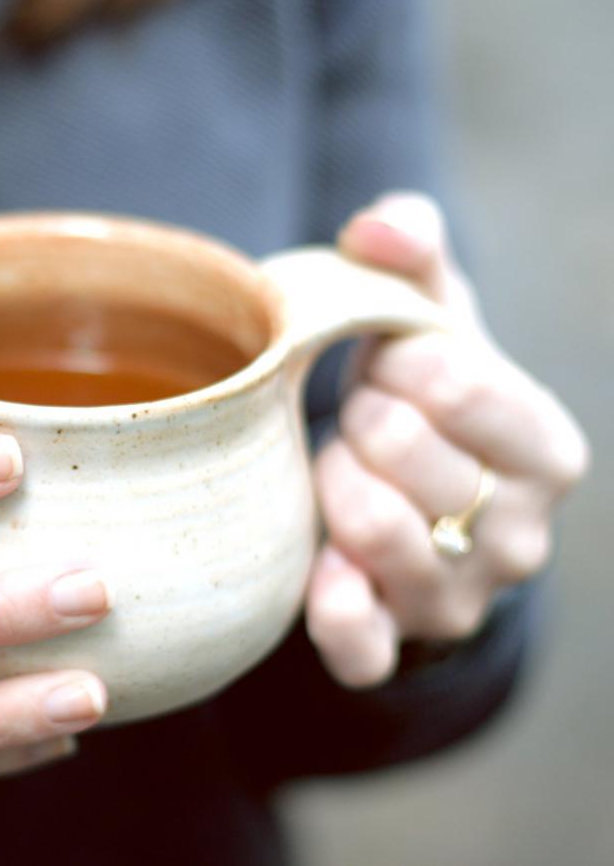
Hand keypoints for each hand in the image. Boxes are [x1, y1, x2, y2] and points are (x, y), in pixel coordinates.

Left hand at [305, 193, 588, 686]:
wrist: (409, 503)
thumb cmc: (421, 398)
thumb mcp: (430, 318)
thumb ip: (411, 252)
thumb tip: (377, 226)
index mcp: (547, 450)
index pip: (451, 380)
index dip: (393, 362)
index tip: (393, 370)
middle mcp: (522, 537)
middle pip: (398, 447)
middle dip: (358, 419)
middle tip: (364, 423)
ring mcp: (461, 598)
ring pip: (369, 526)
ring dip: (331, 482)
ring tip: (346, 471)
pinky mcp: (397, 643)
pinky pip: (359, 640)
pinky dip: (331, 602)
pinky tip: (322, 564)